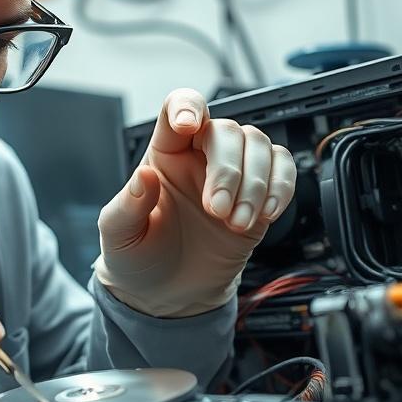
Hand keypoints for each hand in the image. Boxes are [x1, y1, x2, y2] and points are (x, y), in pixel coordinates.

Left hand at [95, 89, 295, 316]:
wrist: (168, 295)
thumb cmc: (139, 257)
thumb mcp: (119, 235)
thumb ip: (128, 205)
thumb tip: (143, 176)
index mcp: (164, 154)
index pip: (179, 108)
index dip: (188, 106)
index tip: (189, 126)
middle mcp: (199, 157)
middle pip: (226, 130)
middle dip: (228, 169)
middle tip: (217, 210)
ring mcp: (233, 175)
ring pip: (258, 145)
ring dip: (256, 183)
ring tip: (236, 223)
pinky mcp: (258, 198)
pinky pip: (283, 170)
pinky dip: (282, 188)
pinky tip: (264, 214)